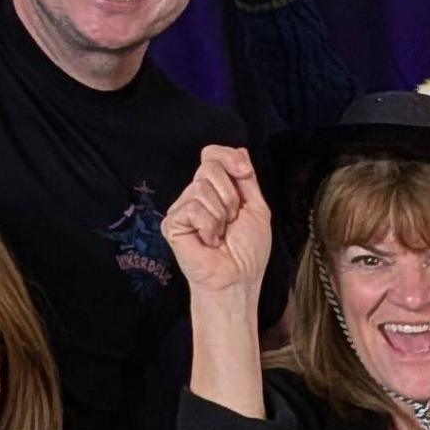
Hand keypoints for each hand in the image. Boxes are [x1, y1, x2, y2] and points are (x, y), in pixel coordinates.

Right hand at [161, 145, 275, 304]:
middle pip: (208, 167)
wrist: (237, 279)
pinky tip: (208, 241)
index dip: (229, 158)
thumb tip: (240, 150)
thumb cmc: (248, 252)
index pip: (212, 155)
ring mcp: (182, 208)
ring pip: (201, 188)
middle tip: (232, 221)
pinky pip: (193, 208)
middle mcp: (196, 195)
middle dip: (230, 195)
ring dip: (221, 215)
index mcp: (216, 190)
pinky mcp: (172, 223)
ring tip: (220, 235)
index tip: (244, 173)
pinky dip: (209, 226)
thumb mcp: (256, 208)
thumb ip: (247, 180)